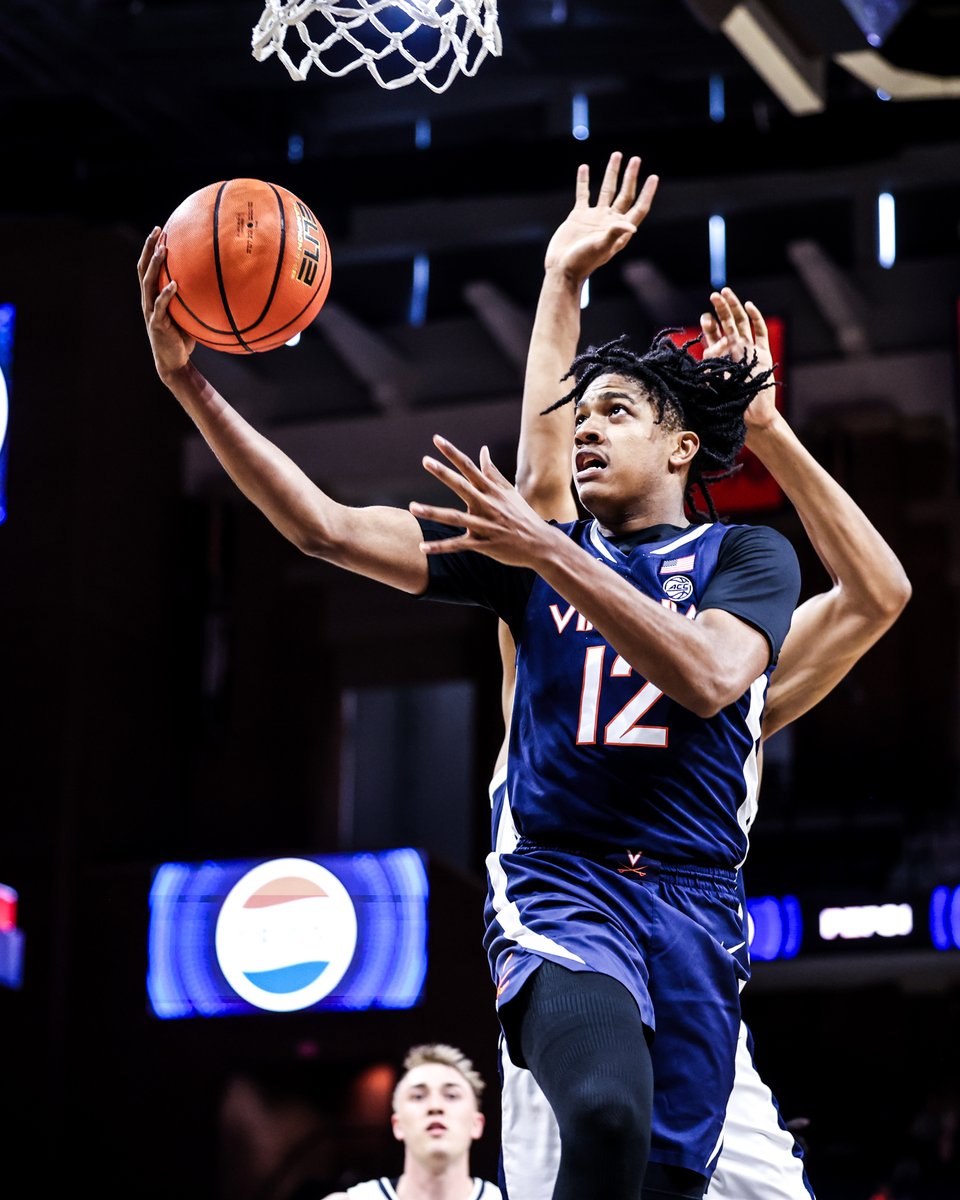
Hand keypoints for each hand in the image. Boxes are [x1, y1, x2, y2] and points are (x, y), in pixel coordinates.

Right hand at [138, 226, 195, 379]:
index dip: (150, 248)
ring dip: (155, 265)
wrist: (174, 362)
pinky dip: (166, 294)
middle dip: (149, 248)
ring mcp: (151, 311)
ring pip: (148, 284)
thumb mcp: (187, 314)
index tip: (159, 229)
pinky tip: (174, 284)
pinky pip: (161, 306)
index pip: (147, 267)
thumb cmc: (183, 337)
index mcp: (153, 296)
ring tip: (164, 250)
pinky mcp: (157, 324)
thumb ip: (193, 298)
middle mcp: (148, 300)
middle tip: (158, 230)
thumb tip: (216, 283)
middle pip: (143, 268)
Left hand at [409, 436, 557, 568]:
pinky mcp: (483, 544)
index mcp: (492, 491)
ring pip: (455, 518)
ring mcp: (484, 525)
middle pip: (462, 486)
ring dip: (433, 512)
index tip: (437, 440)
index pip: (470, 467)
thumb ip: (492, 472)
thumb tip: (483, 450)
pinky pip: (458, 546)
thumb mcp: (509, 491)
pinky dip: (440, 547)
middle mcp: (487, 505)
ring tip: (412, 507)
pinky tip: (422, 547)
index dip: (453, 453)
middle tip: (426, 460)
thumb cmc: (523, 515)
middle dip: (444, 473)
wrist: (540, 544)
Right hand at [543, 151, 658, 284]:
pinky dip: (583, 181)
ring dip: (611, 173)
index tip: (653, 177)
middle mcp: (609, 221)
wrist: (562, 268)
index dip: (647, 193)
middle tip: (635, 159)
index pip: (638, 208)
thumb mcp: (601, 247)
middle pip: (624, 194)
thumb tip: (632, 227)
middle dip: (630, 177)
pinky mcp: (578, 216)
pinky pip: (583, 194)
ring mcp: (594, 217)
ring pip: (606, 190)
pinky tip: (584, 168)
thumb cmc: (583, 262)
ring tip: (616, 155)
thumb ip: (615, 234)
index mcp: (620, 230)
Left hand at [700, 286, 777, 431]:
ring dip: (734, 307)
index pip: (713, 336)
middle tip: (714, 295)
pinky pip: (760, 331)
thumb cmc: (730, 404)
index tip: (705, 317)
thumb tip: (707, 349)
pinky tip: (749, 305)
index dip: (709, 325)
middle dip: (720, 309)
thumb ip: (709, 366)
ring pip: (742, 323)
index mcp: (720, 357)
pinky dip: (755, 318)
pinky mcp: (763, 353)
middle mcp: (735, 350)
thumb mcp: (714, 383)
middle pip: (728, 324)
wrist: (751, 416)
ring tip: (726, 293)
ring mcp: (750, 350)